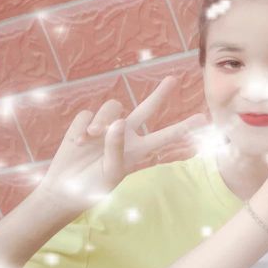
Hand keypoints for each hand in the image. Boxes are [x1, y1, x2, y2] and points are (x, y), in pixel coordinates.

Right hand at [36, 76, 204, 215]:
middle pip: (146, 108)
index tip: (203, 119)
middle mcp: (126, 133)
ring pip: (112, 108)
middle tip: (173, 80)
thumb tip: (117, 122)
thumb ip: (116, 147)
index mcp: (138, 149)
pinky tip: (77, 142)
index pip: (164, 136)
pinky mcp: (86, 122)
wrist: (65, 187)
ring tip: (88, 140)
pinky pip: (88, 115)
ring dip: (100, 122)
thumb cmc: (93, 184)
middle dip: (159, 94)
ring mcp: (106, 126)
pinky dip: (82, 128)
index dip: (183, 127)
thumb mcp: (111, 170)